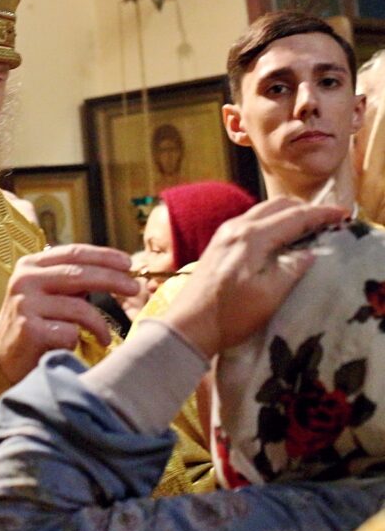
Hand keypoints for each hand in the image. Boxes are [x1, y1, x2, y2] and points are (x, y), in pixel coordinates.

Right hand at [0, 243, 137, 382]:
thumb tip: (119, 271)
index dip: (104, 256)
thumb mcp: (50, 292)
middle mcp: (25, 279)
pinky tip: (72, 346)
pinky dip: (77, 340)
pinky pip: (68, 331)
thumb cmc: (36, 321)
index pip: (74, 253)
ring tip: (105, 337)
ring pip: (78, 307)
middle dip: (112, 280)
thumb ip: (74, 280)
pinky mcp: (28, 329)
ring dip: (99, 324)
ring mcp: (25, 303)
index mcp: (32, 264)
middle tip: (134, 288)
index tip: (128, 263)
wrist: (2, 355)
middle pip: (79, 274)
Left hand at [163, 197, 347, 358]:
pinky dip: (272, 221)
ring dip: (288, 213)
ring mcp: (224, 233)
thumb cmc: (230, 314)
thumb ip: (292, 269)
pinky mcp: (218, 243)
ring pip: (263, 211)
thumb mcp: (269, 295)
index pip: (294, 217)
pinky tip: (280, 235)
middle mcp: (236, 227)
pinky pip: (251, 220)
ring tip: (309, 225)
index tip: (343, 213)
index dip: (321, 214)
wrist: (187, 325)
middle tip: (329, 219)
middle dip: (305, 208)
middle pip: (277, 205)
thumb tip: (309, 253)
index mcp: (251, 237)